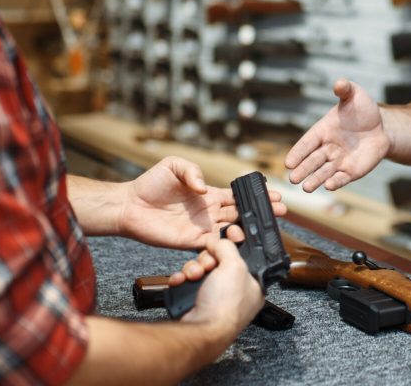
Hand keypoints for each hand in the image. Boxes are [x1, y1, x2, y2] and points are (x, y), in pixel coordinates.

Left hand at [118, 157, 285, 249]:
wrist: (129, 206)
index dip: (256, 195)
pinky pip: (213, 246)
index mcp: (208, 193)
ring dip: (249, 228)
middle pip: (240, 213)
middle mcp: (208, 212)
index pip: (237, 195)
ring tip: (265, 226)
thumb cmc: (150, 184)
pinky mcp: (191, 242)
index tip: (274, 194)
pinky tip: (242, 242)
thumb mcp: (173, 165)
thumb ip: (192, 172)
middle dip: (261, 212)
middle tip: (281, 211)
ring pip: (232, 229)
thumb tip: (204, 189)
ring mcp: (201, 228)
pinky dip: (228, 245)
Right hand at [179, 228, 263, 337]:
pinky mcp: (197, 302)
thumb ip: (227, 247)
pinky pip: (188, 282)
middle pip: (217, 261)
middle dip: (207, 260)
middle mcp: (234, 291)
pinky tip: (182, 281)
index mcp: (251, 284)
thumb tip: (216, 241)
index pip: (239, 257)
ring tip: (194, 277)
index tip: (219, 247)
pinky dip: (183, 279)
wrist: (201, 329)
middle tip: (208, 267)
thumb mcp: (234, 265)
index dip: (228, 250)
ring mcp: (215, 297)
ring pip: (201, 269)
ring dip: (193, 269)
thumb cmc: (225, 306)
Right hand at [285, 79, 390, 191]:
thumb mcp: (354, 96)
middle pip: (312, 160)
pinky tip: (329, 186)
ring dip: (315, 179)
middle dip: (303, 169)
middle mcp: (328, 148)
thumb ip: (345, 90)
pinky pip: (342, 178)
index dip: (298, 152)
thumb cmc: (363, 110)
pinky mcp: (352, 170)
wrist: (382, 126)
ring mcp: (339, 161)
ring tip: (306, 187)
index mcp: (323, 131)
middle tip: (292, 179)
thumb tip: (339, 83)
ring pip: (324, 172)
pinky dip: (335, 182)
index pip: (307, 143)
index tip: (288, 162)